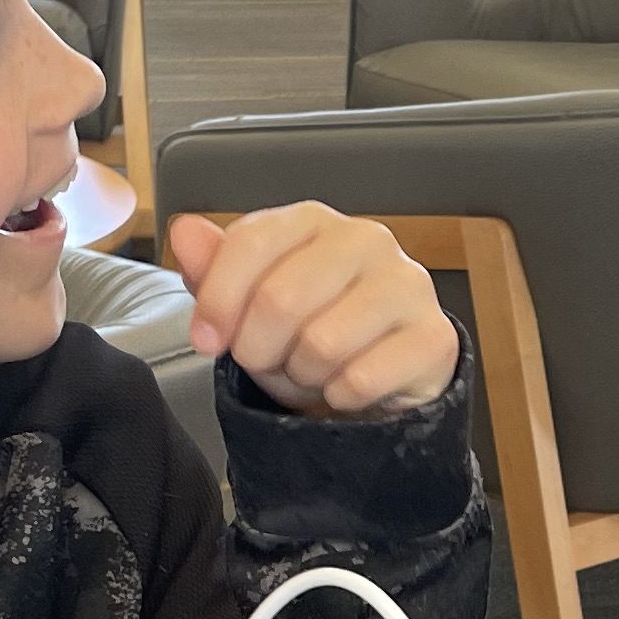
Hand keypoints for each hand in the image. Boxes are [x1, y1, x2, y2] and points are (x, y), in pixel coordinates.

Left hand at [167, 206, 460, 417]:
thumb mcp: (249, 305)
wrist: (378, 383)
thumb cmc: (308, 333)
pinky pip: (360, 380)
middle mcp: (367, 240)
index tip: (205, 340)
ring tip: (312, 370)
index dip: (216, 300)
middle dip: (259, 348)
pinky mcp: (434, 337)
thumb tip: (184, 231)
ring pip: (321, 344)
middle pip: (281, 299)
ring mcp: (408, 285)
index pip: (251, 242)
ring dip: (302, 375)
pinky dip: (338, 398)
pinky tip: (346, 387)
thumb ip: (214, 268)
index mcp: (315, 221)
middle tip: (270, 360)